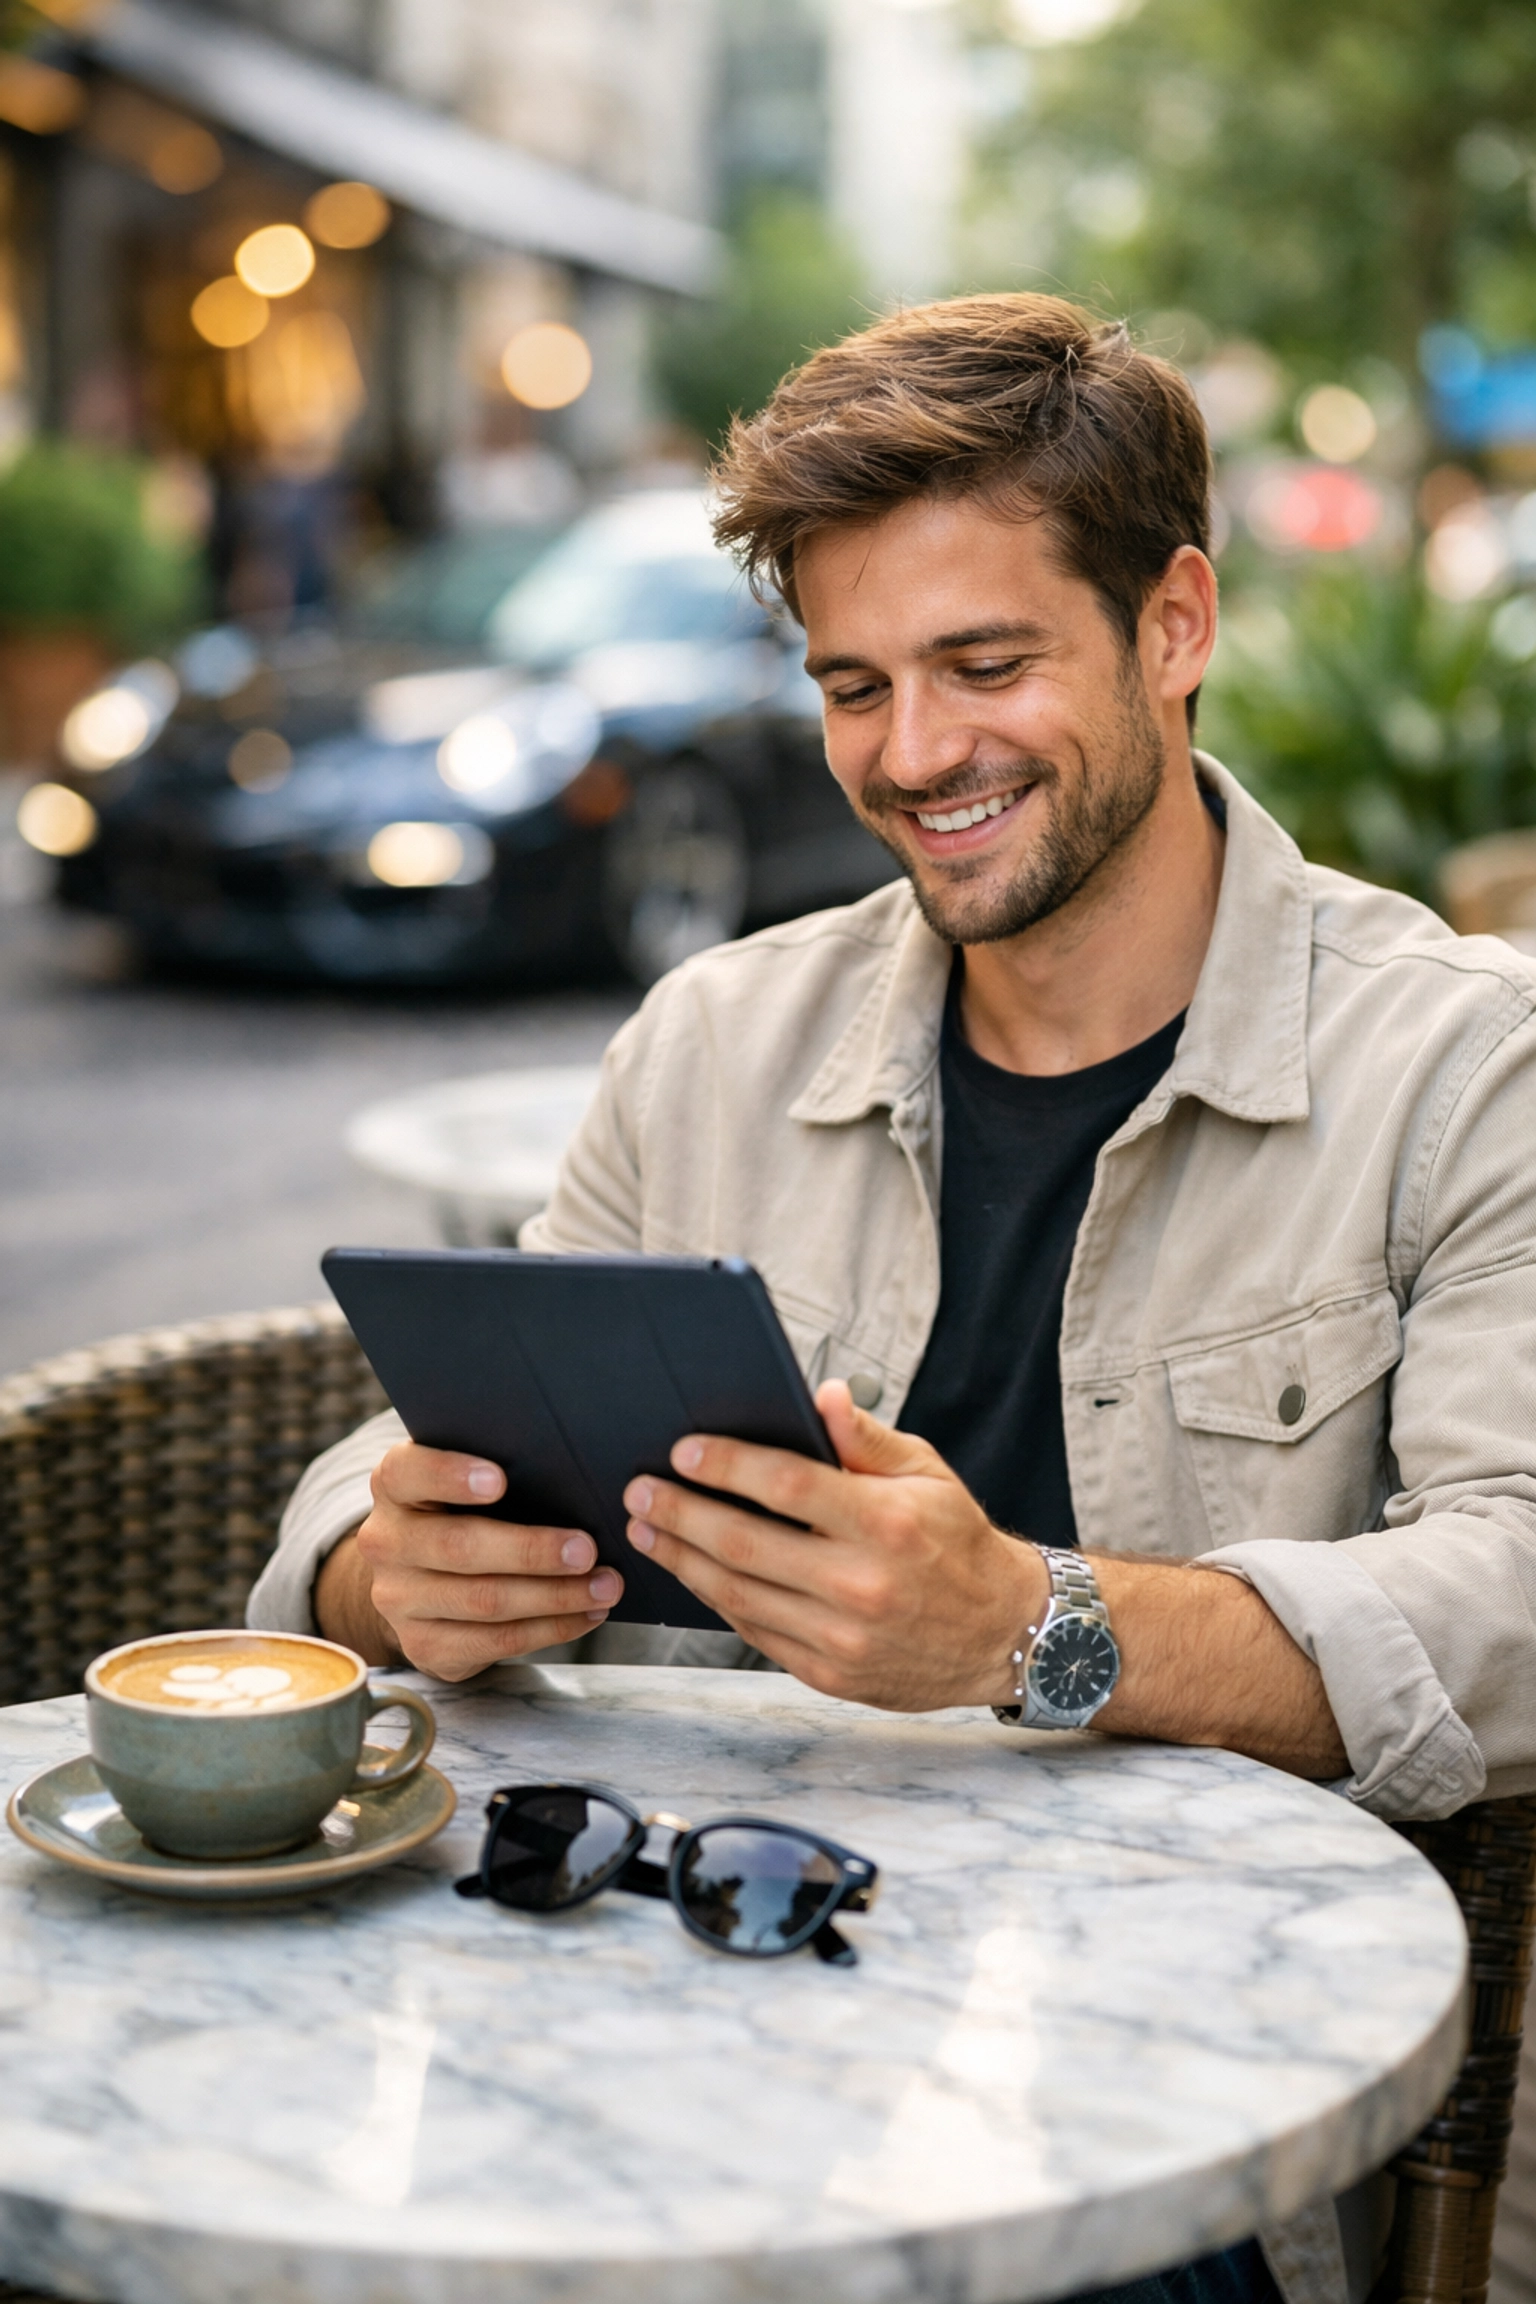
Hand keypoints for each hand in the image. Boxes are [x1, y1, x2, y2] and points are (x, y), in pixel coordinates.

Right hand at [334, 1443, 622, 1680]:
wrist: (420, 1577)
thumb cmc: (464, 1510)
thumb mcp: (464, 1479)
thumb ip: (500, 1467)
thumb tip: (575, 1473)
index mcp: (394, 1485)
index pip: (409, 1473)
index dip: (451, 1475)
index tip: (501, 1479)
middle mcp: (386, 1542)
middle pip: (459, 1546)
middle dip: (530, 1551)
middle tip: (586, 1549)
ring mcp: (398, 1600)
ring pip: (484, 1600)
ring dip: (554, 1596)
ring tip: (605, 1586)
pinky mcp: (423, 1645)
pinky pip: (494, 1642)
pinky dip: (550, 1629)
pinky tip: (586, 1615)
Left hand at [622, 1380, 1045, 1710]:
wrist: (1006, 1634)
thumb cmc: (959, 1542)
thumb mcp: (928, 1473)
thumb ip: (865, 1438)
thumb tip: (819, 1395)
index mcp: (888, 1523)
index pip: (785, 1486)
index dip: (725, 1466)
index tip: (682, 1452)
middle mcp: (863, 1583)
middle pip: (743, 1544)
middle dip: (679, 1514)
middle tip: (639, 1492)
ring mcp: (843, 1637)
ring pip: (737, 1594)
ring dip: (682, 1560)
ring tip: (648, 1532)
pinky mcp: (830, 1674)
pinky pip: (755, 1632)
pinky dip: (716, 1600)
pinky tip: (693, 1572)